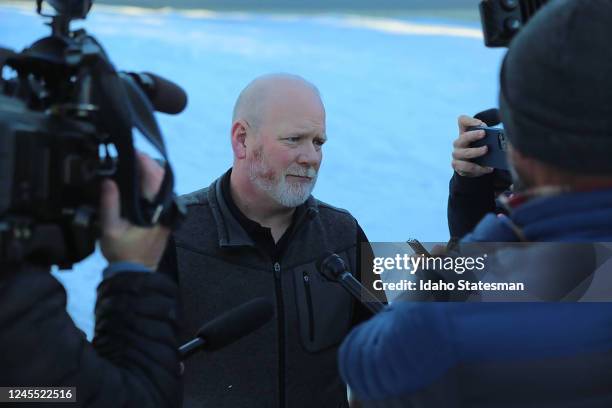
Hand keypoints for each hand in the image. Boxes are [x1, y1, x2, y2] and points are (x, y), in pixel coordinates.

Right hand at [99, 152, 169, 269]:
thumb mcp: (109, 229)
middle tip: (132, 154)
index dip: (144, 163)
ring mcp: (167, 214)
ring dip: (151, 173)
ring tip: (135, 163)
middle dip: (148, 164)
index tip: (133, 152)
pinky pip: (161, 195)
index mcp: (155, 211)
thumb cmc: (122, 254)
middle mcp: (165, 211)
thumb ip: (109, 204)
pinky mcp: (165, 217)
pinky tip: (140, 180)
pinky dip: (152, 184)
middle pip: (162, 179)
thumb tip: (108, 182)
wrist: (135, 272)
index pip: (154, 179)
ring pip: (163, 186)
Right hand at [451, 115, 493, 176]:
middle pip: (462, 137)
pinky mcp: (457, 165)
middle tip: (484, 133)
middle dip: (473, 135)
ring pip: (463, 153)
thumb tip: (500, 136)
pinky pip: (465, 167)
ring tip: (486, 150)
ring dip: (475, 151)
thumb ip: (490, 136)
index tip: (480, 123)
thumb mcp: (486, 141)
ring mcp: (456, 154)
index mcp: (465, 132)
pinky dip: (478, 168)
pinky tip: (488, 168)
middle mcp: (458, 142)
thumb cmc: (481, 150)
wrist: (474, 167)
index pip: (462, 121)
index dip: (469, 120)